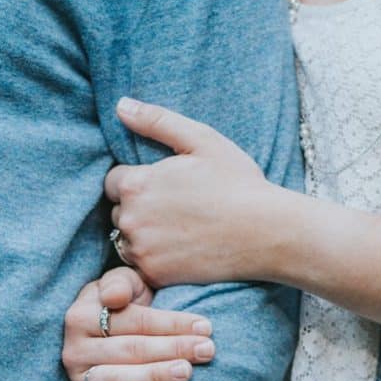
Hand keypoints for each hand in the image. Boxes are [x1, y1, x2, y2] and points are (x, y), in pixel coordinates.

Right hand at [62, 264, 214, 380]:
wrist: (104, 336)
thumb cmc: (123, 306)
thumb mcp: (123, 284)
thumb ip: (120, 283)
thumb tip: (115, 298)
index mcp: (81, 316)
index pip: (132, 321)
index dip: (170, 324)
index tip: (205, 327)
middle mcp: (75, 348)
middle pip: (129, 350)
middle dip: (172, 349)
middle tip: (207, 350)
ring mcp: (77, 378)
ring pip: (115, 379)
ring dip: (153, 376)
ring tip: (186, 371)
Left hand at [105, 98, 285, 290]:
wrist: (266, 232)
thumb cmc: (237, 182)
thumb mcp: (201, 140)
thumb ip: (156, 121)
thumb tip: (121, 105)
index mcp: (136, 184)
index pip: (114, 181)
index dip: (139, 181)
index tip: (167, 186)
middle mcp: (131, 219)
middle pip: (119, 211)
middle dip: (139, 208)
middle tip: (178, 208)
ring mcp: (141, 250)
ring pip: (126, 240)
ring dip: (144, 235)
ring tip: (180, 229)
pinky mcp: (154, 275)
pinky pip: (141, 266)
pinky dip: (155, 259)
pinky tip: (182, 249)